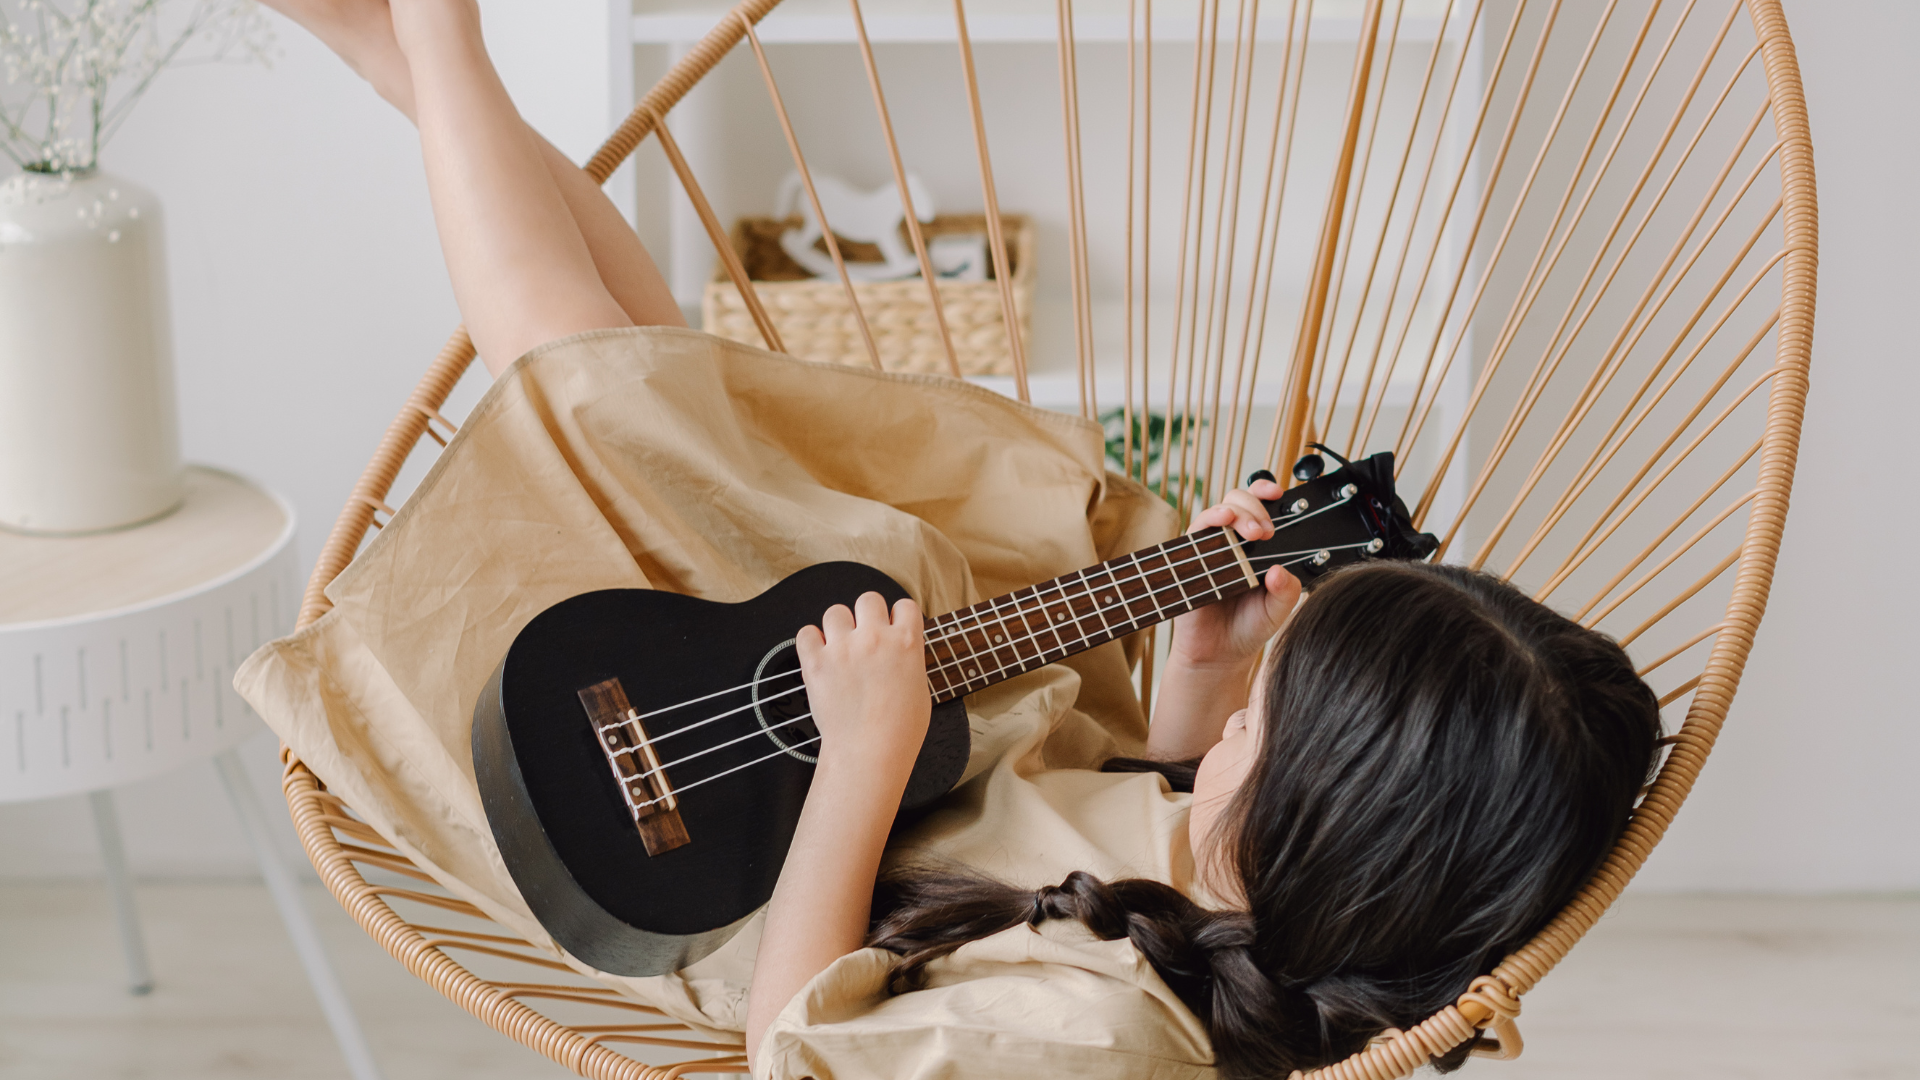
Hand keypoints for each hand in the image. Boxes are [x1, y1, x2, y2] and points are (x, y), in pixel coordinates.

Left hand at [795, 592, 931, 778]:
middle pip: (869, 599)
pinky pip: (806, 633)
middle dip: (867, 615)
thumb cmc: (900, 731)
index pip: (905, 605)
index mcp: (906, 643)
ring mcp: (843, 648)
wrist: (869, 753)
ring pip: (835, 611)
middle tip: (865, 637)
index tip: (893, 629)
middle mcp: (875, 638)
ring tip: (840, 649)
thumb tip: (899, 652)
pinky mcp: (816, 662)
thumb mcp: (920, 689)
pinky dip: (811, 641)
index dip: (898, 617)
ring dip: (838, 627)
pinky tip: (819, 655)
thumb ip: (908, 661)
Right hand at [1172, 478, 1302, 666]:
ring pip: (1216, 511)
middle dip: (1254, 506)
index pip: (1259, 508)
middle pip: (1237, 501)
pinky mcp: (1188, 559)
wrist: (1219, 655)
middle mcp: (1230, 542)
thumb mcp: (1278, 609)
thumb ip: (1287, 590)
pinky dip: (1210, 521)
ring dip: (1235, 511)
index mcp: (1255, 546)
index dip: (1265, 493)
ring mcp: (1207, 549)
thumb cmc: (1248, 627)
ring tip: (1253, 531)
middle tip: (1267, 531)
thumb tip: (1279, 570)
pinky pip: (1195, 532)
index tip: (1279, 494)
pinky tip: (1223, 524)